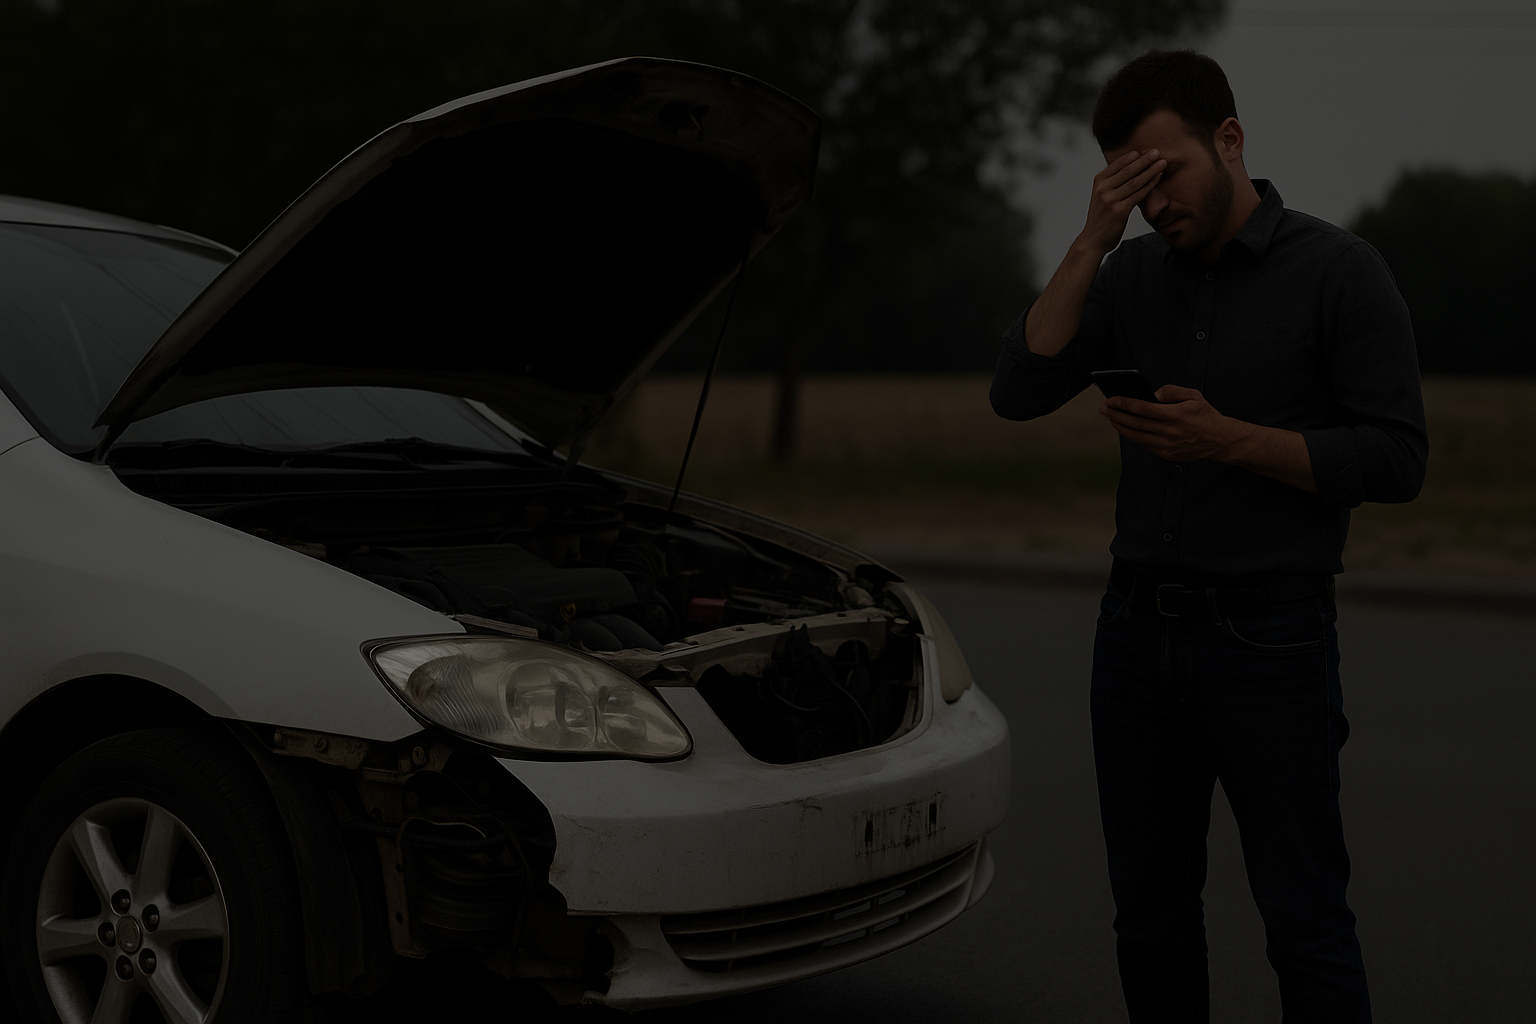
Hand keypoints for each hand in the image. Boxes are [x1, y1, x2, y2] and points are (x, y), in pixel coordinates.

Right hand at [1077, 150, 1165, 255]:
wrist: (1093, 239)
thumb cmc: (1100, 218)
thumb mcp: (1101, 196)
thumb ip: (1113, 182)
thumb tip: (1132, 167)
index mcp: (1098, 182)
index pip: (1117, 164)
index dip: (1131, 156)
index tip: (1144, 150)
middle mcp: (1103, 189)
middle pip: (1128, 171)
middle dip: (1144, 160)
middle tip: (1157, 152)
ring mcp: (1111, 200)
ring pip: (1135, 181)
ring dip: (1150, 170)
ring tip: (1162, 162)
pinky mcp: (1120, 211)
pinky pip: (1138, 194)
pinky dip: (1150, 185)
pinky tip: (1157, 178)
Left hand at [1099, 384, 1319, 492]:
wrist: (1220, 440)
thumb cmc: (1205, 415)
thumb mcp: (1192, 395)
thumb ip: (1170, 391)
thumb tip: (1151, 395)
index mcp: (1175, 415)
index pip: (1143, 408)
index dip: (1124, 404)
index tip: (1111, 399)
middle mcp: (1170, 432)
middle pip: (1136, 423)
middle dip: (1117, 415)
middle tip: (1104, 408)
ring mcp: (1167, 446)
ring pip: (1137, 436)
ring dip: (1121, 427)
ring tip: (1111, 418)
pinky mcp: (1167, 455)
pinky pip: (1145, 444)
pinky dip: (1134, 436)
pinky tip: (1126, 428)